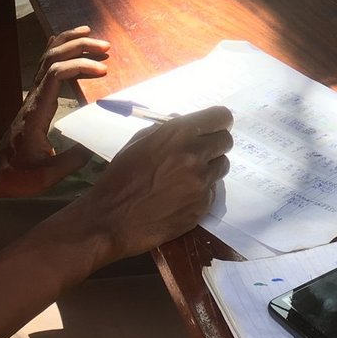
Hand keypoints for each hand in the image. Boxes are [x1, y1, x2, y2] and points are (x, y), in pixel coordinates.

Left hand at [0, 26, 110, 196]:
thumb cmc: (18, 175)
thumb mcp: (46, 176)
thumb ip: (72, 160)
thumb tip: (97, 146)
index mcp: (37, 111)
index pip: (56, 75)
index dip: (80, 66)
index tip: (103, 70)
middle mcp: (34, 97)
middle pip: (53, 58)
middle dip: (79, 47)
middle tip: (105, 47)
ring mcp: (33, 95)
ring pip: (47, 58)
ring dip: (69, 43)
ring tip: (90, 35)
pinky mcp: (36, 98)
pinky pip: (45, 66)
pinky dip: (57, 49)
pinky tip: (67, 43)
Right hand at [75, 107, 234, 264]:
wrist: (110, 221)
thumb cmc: (119, 178)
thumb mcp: (137, 143)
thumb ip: (166, 130)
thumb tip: (184, 121)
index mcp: (177, 134)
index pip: (221, 117)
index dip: (218, 122)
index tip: (212, 128)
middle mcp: (194, 154)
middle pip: (226, 141)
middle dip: (215, 144)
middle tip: (199, 153)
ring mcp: (201, 182)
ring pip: (222, 166)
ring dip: (209, 168)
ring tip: (186, 177)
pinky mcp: (202, 206)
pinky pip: (212, 191)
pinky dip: (201, 192)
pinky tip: (180, 197)